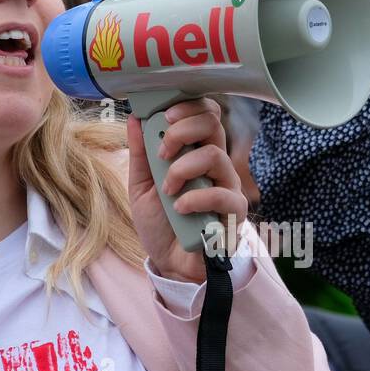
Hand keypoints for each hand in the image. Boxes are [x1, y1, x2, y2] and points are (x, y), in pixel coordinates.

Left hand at [126, 98, 248, 284]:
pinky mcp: (234, 213)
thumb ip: (140, 154)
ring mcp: (228, 186)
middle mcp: (215, 165)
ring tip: (167, 190)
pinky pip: (223, 194)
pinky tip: (180, 208)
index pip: (204, 114)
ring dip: (182, 169)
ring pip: (215, 156)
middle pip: (213, 124)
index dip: (187, 107)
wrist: (170, 263)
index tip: (164, 117)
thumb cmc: (160, 223)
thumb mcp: (141, 186)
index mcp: (195, 152)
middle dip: (182, 130)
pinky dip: (196, 198)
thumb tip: (135, 117)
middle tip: (163, 152)